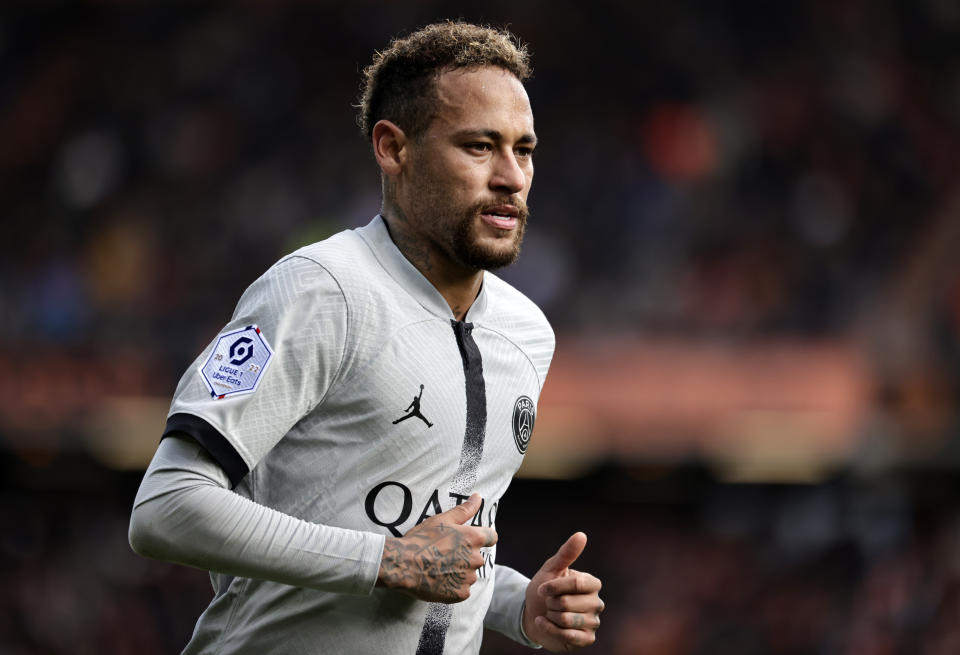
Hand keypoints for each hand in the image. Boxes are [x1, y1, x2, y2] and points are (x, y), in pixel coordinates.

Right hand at [377, 493, 495, 602]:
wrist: (404, 564)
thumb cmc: (422, 539)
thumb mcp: (442, 520)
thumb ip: (464, 510)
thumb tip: (478, 497)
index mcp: (474, 538)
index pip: (491, 537)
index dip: (482, 537)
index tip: (469, 540)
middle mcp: (476, 558)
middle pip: (477, 557)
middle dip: (465, 556)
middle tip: (443, 554)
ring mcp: (469, 578)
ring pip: (469, 574)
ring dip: (459, 572)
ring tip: (438, 568)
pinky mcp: (460, 593)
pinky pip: (462, 590)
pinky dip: (453, 587)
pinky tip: (439, 580)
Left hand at [522, 532, 603, 650]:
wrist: (533, 614)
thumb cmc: (544, 590)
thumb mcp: (551, 569)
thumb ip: (566, 553)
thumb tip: (581, 535)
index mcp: (592, 584)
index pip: (577, 583)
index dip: (555, 586)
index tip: (542, 588)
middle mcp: (596, 603)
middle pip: (568, 602)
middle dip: (550, 602)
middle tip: (549, 603)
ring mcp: (593, 622)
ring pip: (566, 619)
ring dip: (550, 616)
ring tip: (550, 613)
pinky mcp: (587, 639)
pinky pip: (567, 635)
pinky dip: (549, 629)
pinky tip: (545, 623)